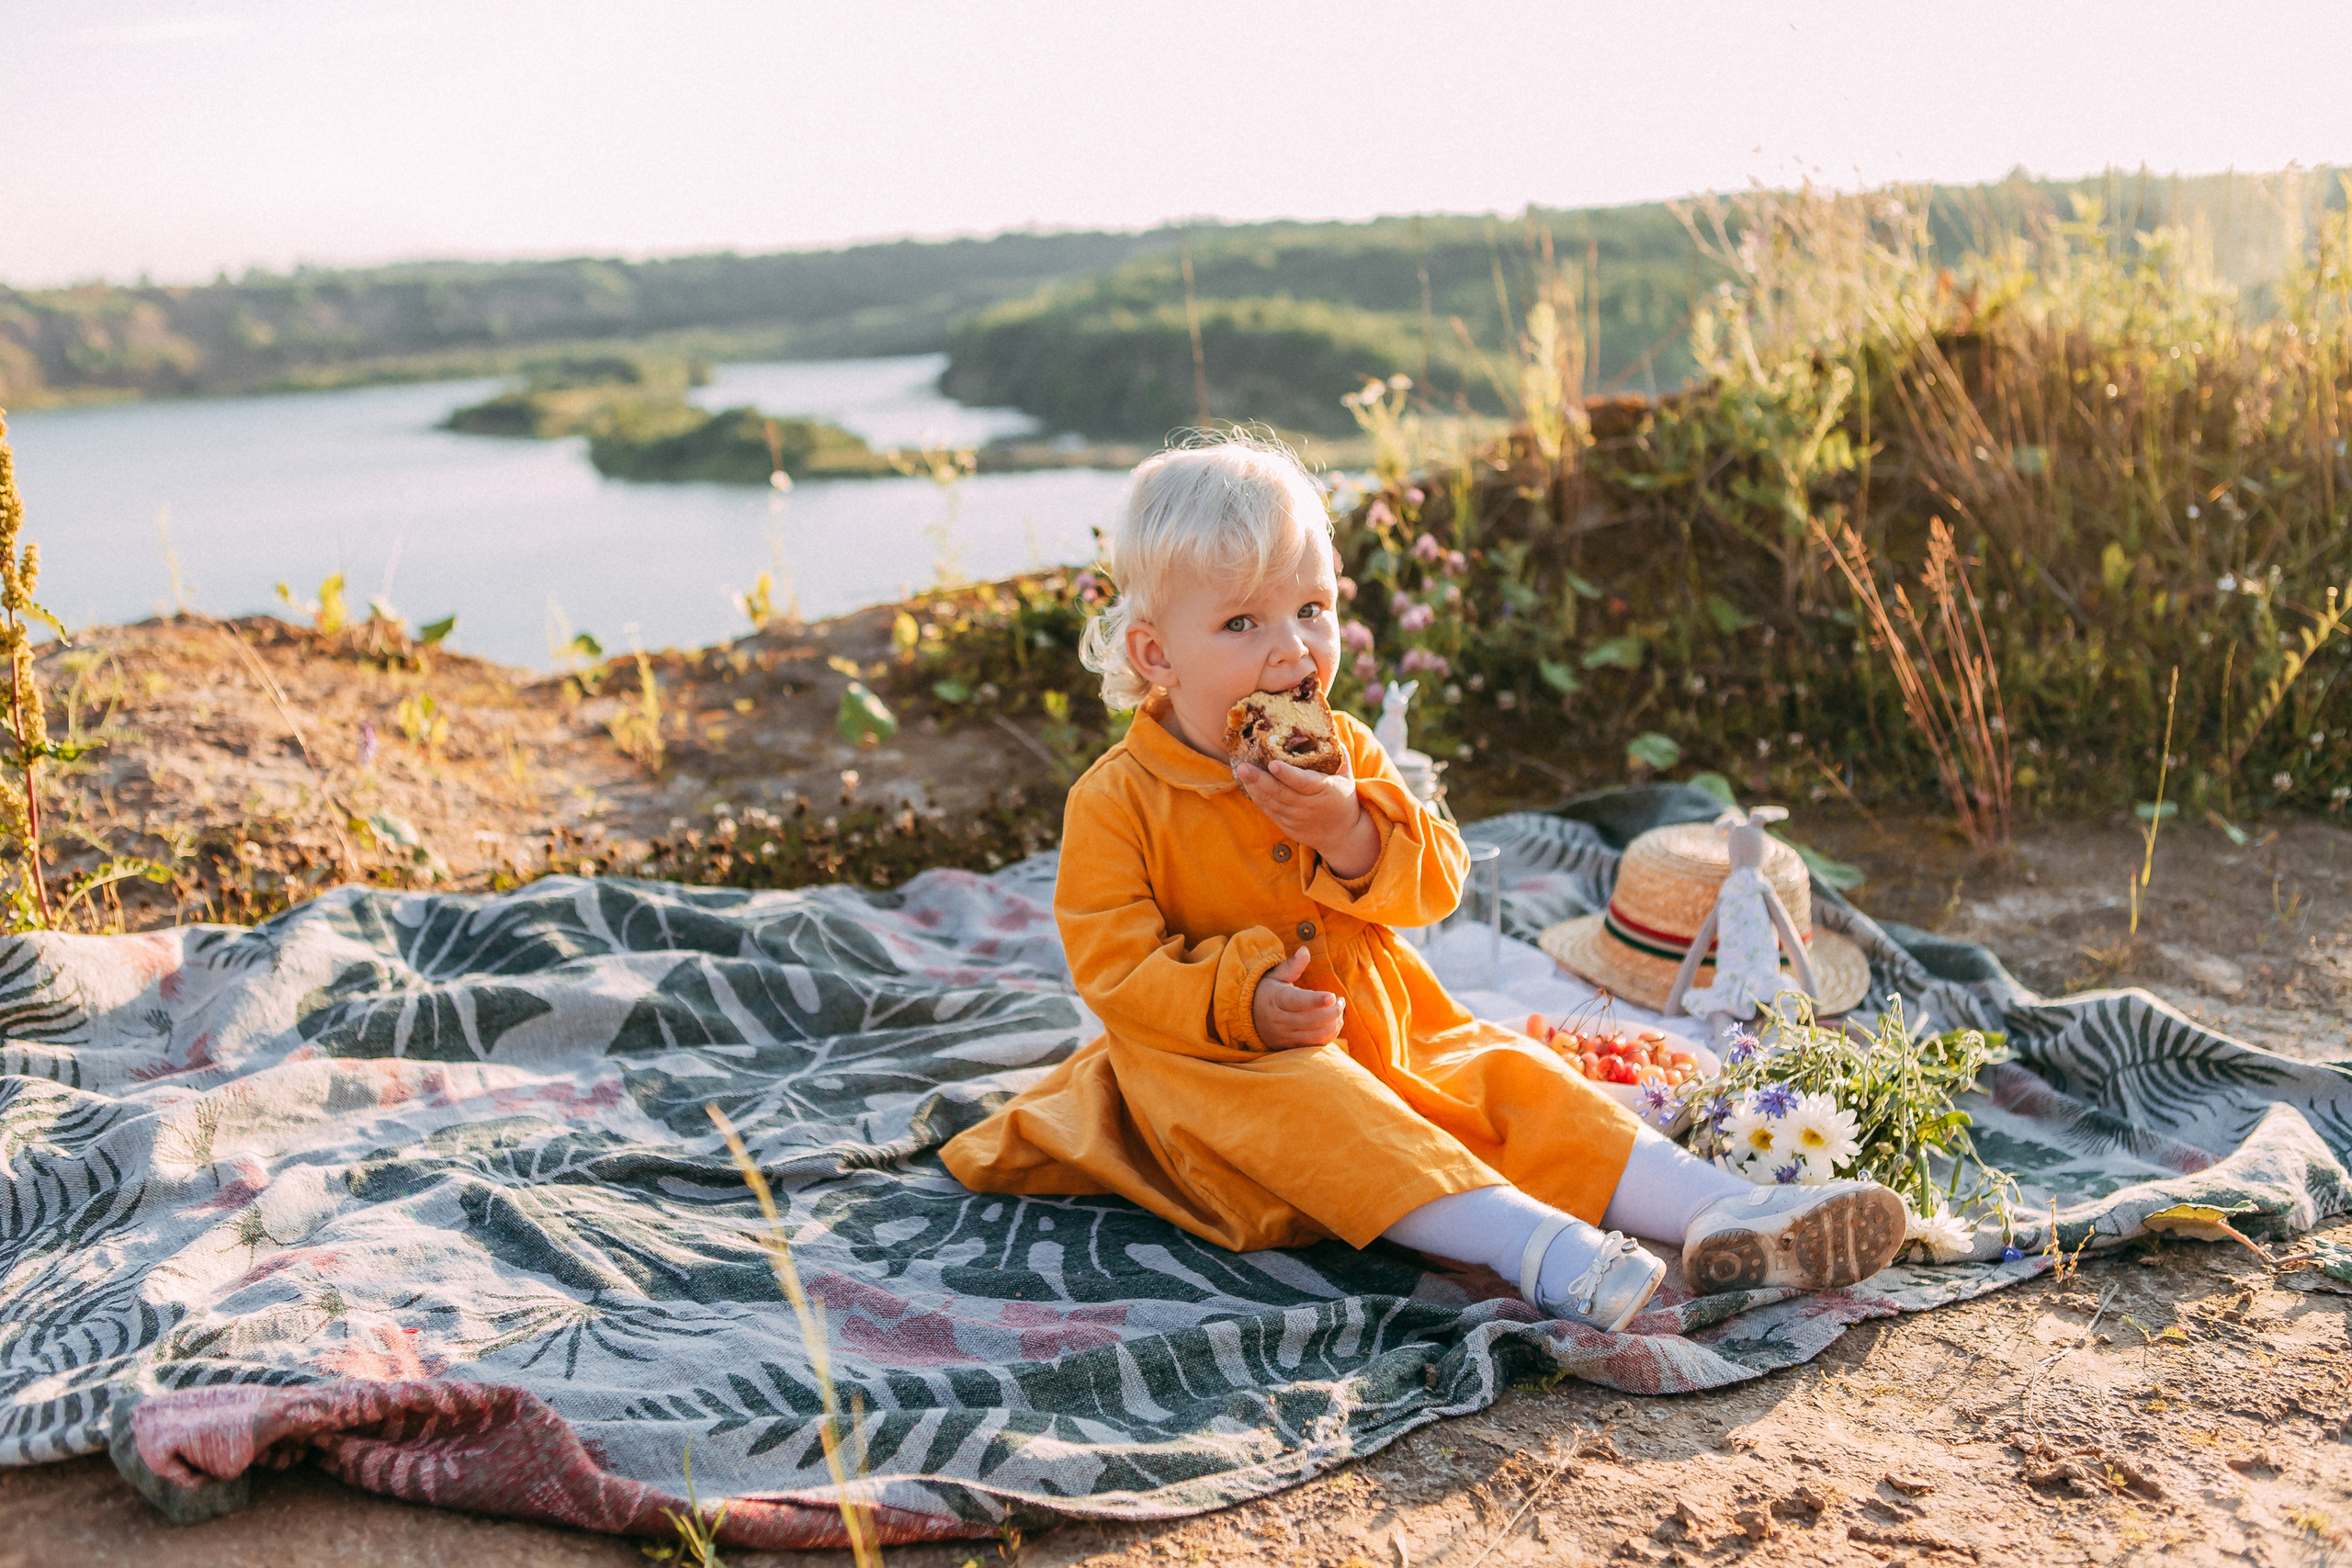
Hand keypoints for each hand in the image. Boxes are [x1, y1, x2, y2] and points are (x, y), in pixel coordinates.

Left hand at [1234, 758, 1379, 879]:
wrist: (1341, 836)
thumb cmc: (1343, 799)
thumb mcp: (1346, 776)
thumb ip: (1339, 754)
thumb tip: (1329, 727)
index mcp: (1325, 791)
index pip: (1303, 782)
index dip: (1287, 774)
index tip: (1273, 764)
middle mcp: (1308, 806)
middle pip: (1281, 793)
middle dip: (1260, 779)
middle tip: (1243, 766)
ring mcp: (1295, 818)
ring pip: (1271, 802)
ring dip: (1254, 787)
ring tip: (1241, 771)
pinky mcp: (1286, 825)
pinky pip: (1268, 810)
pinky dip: (1257, 797)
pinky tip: (1247, 784)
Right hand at [1250, 946, 1343, 1048]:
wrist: (1249, 1016)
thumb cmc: (1267, 990)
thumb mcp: (1275, 975)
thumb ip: (1292, 965)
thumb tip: (1305, 950)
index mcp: (1275, 999)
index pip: (1297, 1002)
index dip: (1316, 1001)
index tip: (1332, 996)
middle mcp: (1279, 1020)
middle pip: (1312, 1021)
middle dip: (1333, 1011)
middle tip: (1340, 1001)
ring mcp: (1285, 1036)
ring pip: (1316, 1035)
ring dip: (1334, 1024)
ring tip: (1339, 1011)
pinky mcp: (1291, 1046)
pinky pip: (1315, 1046)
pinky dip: (1329, 1035)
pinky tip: (1334, 1023)